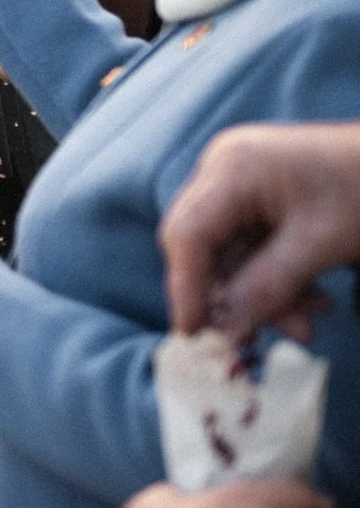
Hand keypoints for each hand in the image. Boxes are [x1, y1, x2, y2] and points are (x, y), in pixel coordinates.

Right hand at [163, 121, 359, 340]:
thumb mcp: (321, 244)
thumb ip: (269, 286)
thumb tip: (229, 330)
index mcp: (232, 169)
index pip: (188, 233)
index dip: (186, 286)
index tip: (193, 334)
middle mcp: (223, 170)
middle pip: (203, 244)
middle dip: (231, 294)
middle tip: (253, 339)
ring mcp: (238, 180)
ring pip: (229, 252)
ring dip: (262, 292)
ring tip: (307, 325)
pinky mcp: (256, 194)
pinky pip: (250, 244)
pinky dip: (275, 277)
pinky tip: (310, 299)